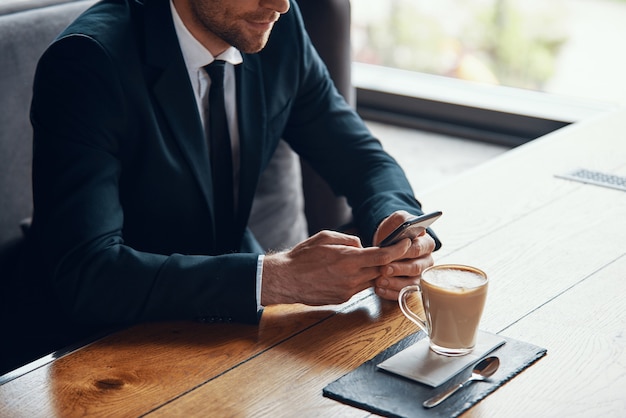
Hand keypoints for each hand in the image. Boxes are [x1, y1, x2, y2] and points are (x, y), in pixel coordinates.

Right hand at [261, 230, 411, 305]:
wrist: (286, 279)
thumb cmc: (303, 256)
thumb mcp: (326, 237)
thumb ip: (349, 240)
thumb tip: (363, 246)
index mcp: (349, 260)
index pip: (383, 256)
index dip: (398, 249)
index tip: (406, 243)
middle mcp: (351, 277)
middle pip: (381, 270)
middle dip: (386, 261)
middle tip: (389, 252)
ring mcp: (348, 291)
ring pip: (371, 280)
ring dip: (372, 272)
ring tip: (363, 262)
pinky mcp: (342, 299)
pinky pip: (359, 288)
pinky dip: (359, 280)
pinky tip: (348, 273)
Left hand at [372, 210, 435, 300]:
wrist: (386, 244)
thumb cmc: (393, 233)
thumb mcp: (397, 221)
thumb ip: (402, 220)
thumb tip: (408, 225)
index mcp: (427, 243)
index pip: (418, 249)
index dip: (405, 252)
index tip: (391, 254)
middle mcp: (427, 261)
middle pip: (416, 268)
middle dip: (399, 269)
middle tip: (384, 269)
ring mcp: (420, 276)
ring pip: (411, 283)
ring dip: (394, 284)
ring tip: (379, 281)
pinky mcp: (411, 288)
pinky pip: (404, 294)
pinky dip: (390, 293)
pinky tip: (379, 289)